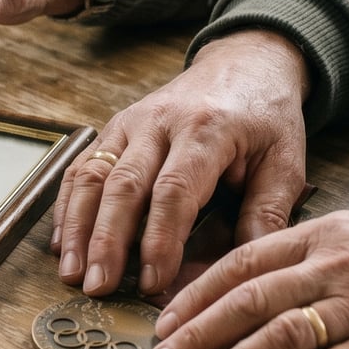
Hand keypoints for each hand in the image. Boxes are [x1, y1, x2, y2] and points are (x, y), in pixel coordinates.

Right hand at [51, 29, 309, 297]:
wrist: (244, 62)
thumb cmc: (266, 117)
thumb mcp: (285, 161)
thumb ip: (266, 214)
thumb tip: (243, 271)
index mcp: (207, 131)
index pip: (174, 190)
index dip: (159, 240)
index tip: (153, 283)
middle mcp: (161, 123)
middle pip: (123, 184)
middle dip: (106, 241)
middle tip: (98, 286)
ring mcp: (132, 122)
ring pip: (93, 175)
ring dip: (78, 227)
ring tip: (72, 272)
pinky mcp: (115, 126)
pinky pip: (83, 167)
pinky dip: (68, 206)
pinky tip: (63, 242)